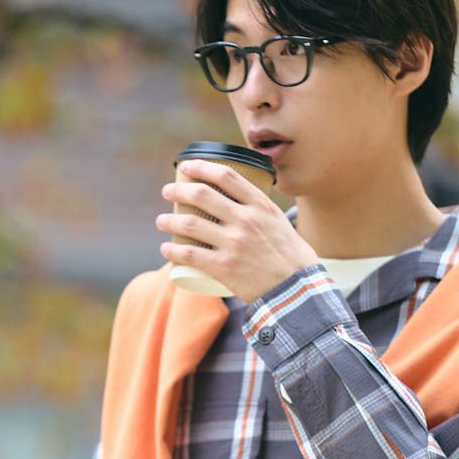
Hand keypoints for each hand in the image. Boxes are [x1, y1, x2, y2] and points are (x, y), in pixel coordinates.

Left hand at [155, 159, 320, 304]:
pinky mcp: (224, 267)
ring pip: (190, 223)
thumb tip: (242, 204)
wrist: (297, 291)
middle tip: (168, 191)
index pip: (225, 176)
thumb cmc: (292, 259)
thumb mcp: (281, 223)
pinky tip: (166, 248)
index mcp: (260, 206)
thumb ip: (262, 212)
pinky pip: (189, 254)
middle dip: (178, 190)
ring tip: (161, 220)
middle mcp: (245, 220)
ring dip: (169, 220)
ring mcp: (233, 243)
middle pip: (201, 194)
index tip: (186, 167)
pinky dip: (172, 250)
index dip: (201, 167)